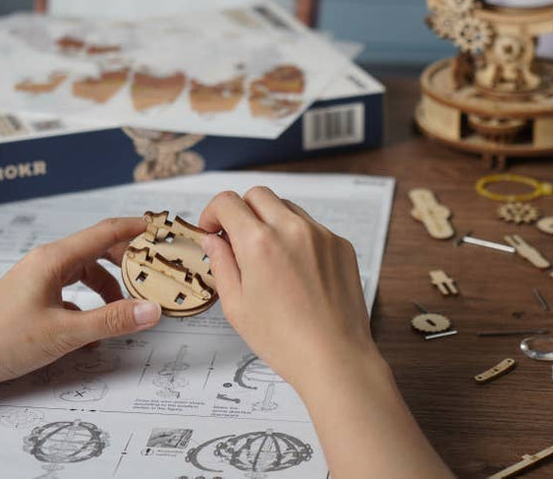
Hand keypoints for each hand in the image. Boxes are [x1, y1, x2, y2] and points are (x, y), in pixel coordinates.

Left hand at [0, 217, 160, 392]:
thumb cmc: (2, 340)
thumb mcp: (64, 333)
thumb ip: (111, 320)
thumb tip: (152, 310)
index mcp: (55, 258)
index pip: (105, 232)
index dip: (136, 228)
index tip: (162, 229)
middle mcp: (49, 261)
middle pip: (98, 249)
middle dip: (127, 260)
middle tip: (153, 272)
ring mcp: (40, 277)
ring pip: (86, 272)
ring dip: (108, 286)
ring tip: (127, 306)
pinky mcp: (35, 295)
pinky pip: (72, 290)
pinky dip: (89, 303)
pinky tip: (93, 330)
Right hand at [199, 187, 380, 394]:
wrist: (335, 358)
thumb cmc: (284, 340)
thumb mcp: (236, 305)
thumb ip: (221, 264)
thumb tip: (213, 240)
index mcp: (259, 242)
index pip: (228, 202)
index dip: (212, 212)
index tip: (212, 229)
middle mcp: (291, 229)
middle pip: (257, 194)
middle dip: (241, 210)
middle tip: (235, 238)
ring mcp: (320, 234)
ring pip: (286, 207)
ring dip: (270, 220)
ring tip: (267, 256)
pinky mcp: (340, 244)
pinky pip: (312, 226)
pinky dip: (297, 237)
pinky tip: (295, 270)